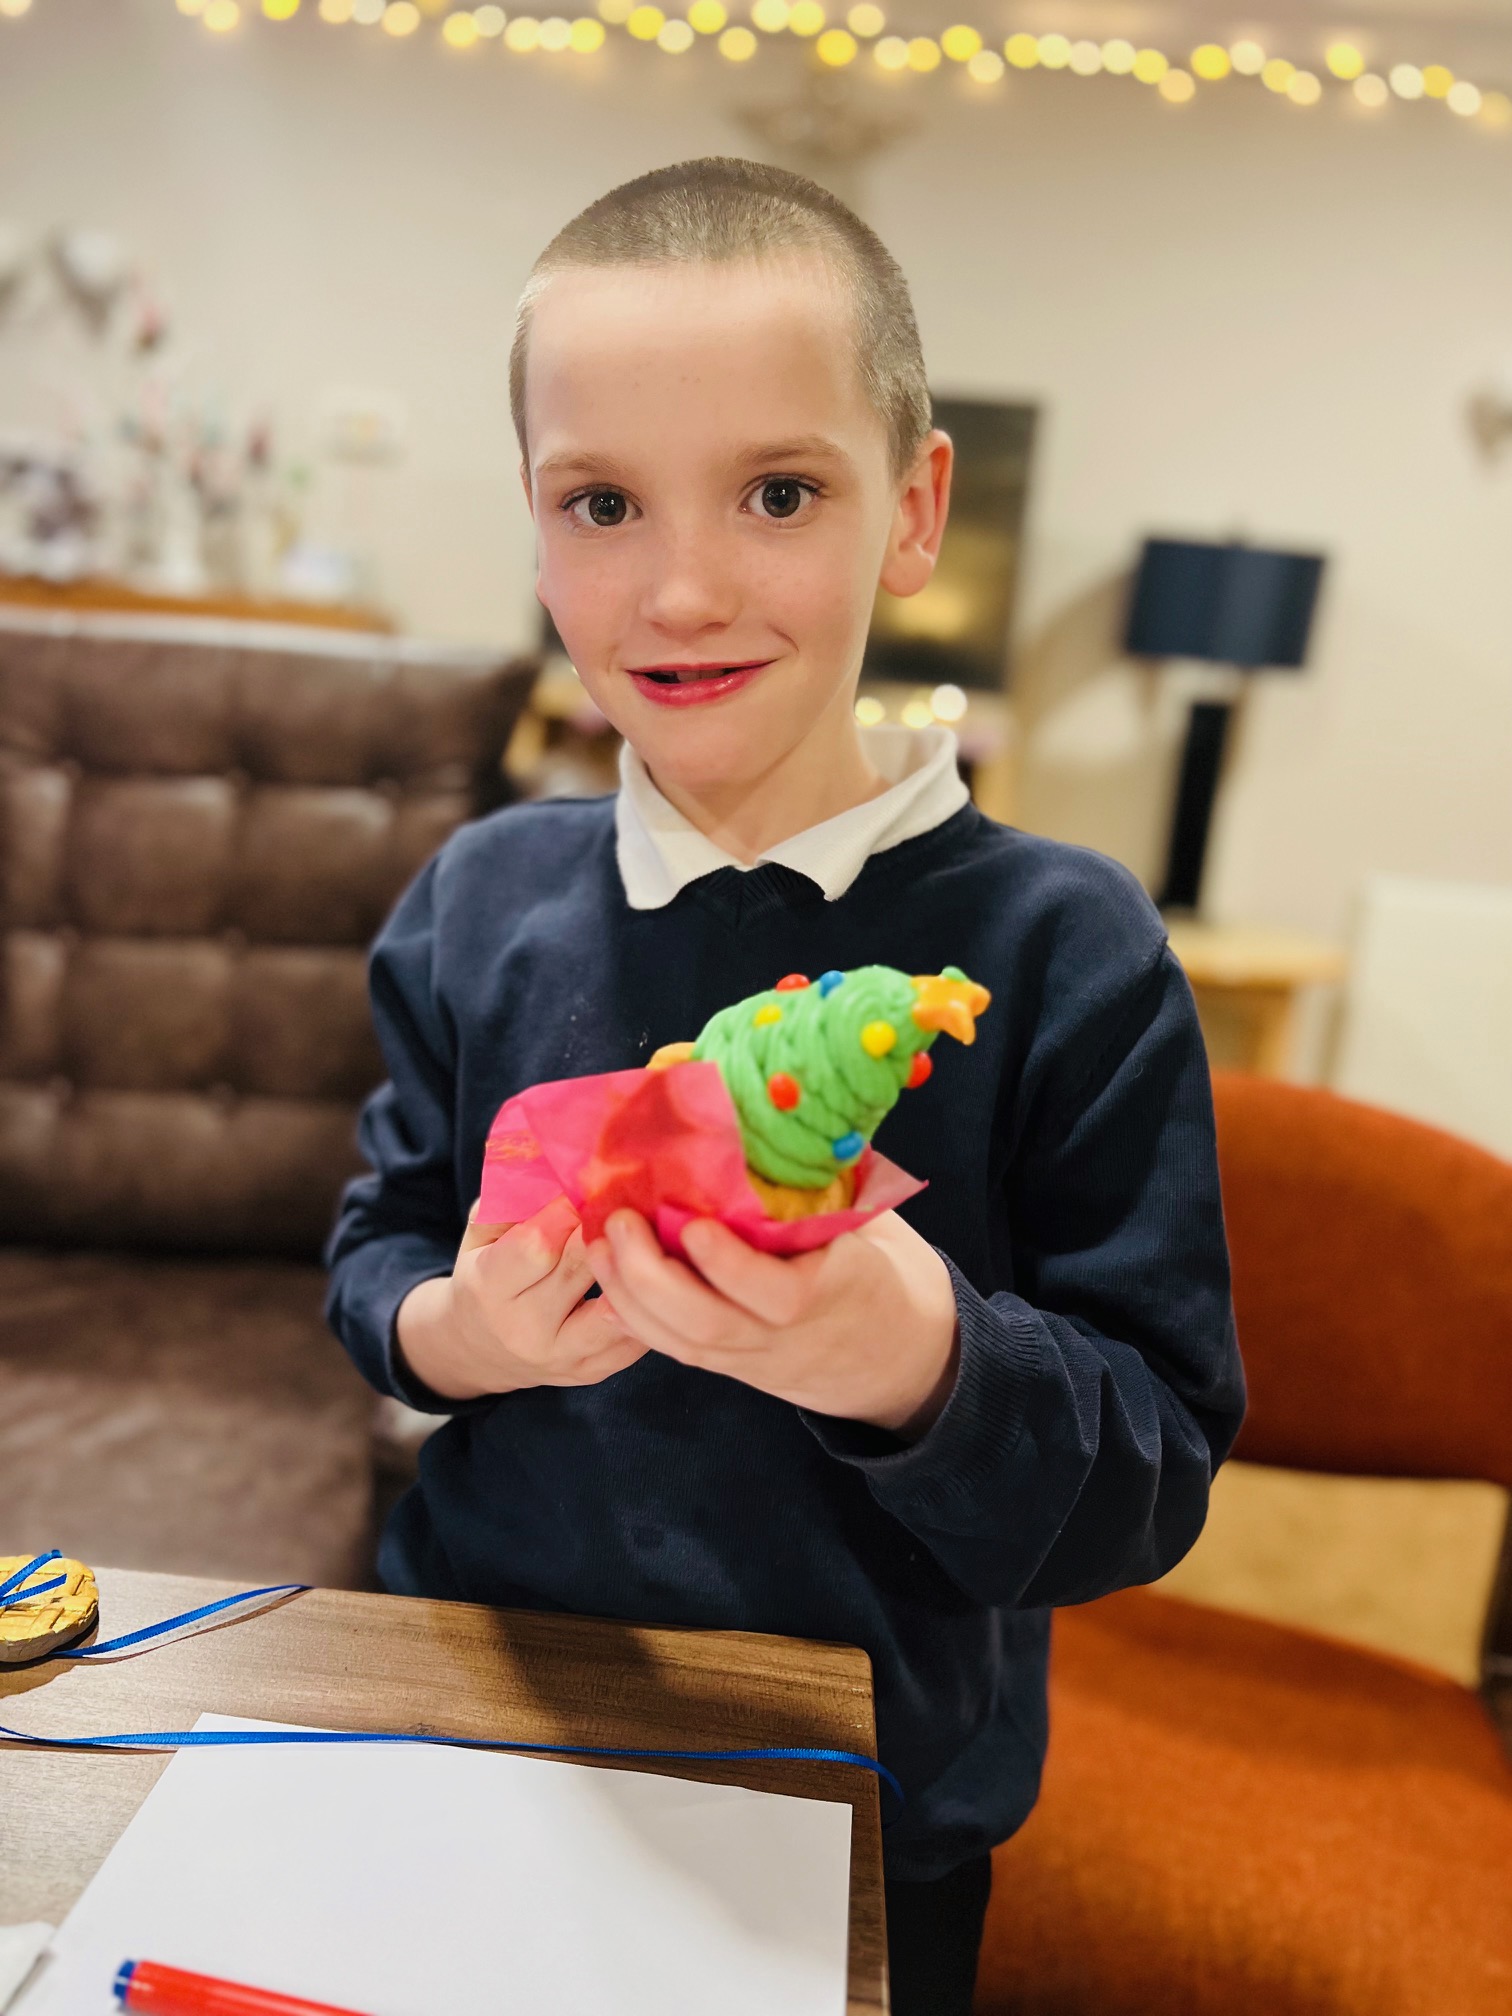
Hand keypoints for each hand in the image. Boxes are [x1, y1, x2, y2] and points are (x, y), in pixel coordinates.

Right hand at [395, 1195, 644, 1401]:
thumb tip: (549, 1154)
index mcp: (490, 1288)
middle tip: (632, 1194)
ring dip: (639, 1268)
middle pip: (581, 1269)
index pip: (536, 1247)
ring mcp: (562, 1357)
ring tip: (653, 1235)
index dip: (566, 1211)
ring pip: (618, 1309)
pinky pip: (636, 1337)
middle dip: (608, 1227)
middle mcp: (524, 1330)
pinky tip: (662, 1274)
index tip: (589, 1181)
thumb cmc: (485, 1273)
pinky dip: (651, 1303)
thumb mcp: (479, 1234)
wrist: (477, 1350)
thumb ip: (510, 1197)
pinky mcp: (593, 1373)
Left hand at [587, 1208, 960, 1437]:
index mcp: (836, 1289)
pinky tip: (608, 1279)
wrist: (898, 1353)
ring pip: (682, 1341)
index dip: (731, 1265)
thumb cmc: (876, 1264)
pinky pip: (675, 1349)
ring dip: (629, 1292)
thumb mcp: (867, 1218)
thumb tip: (766, 1093)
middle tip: (621, 1219)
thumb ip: (824, 1173)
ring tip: (600, 1240)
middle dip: (652, 1275)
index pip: (778, 1294)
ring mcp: (755, 1355)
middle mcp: (787, 1333)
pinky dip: (635, 1315)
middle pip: (708, 1324)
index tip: (694, 1223)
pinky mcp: (732, 1366)